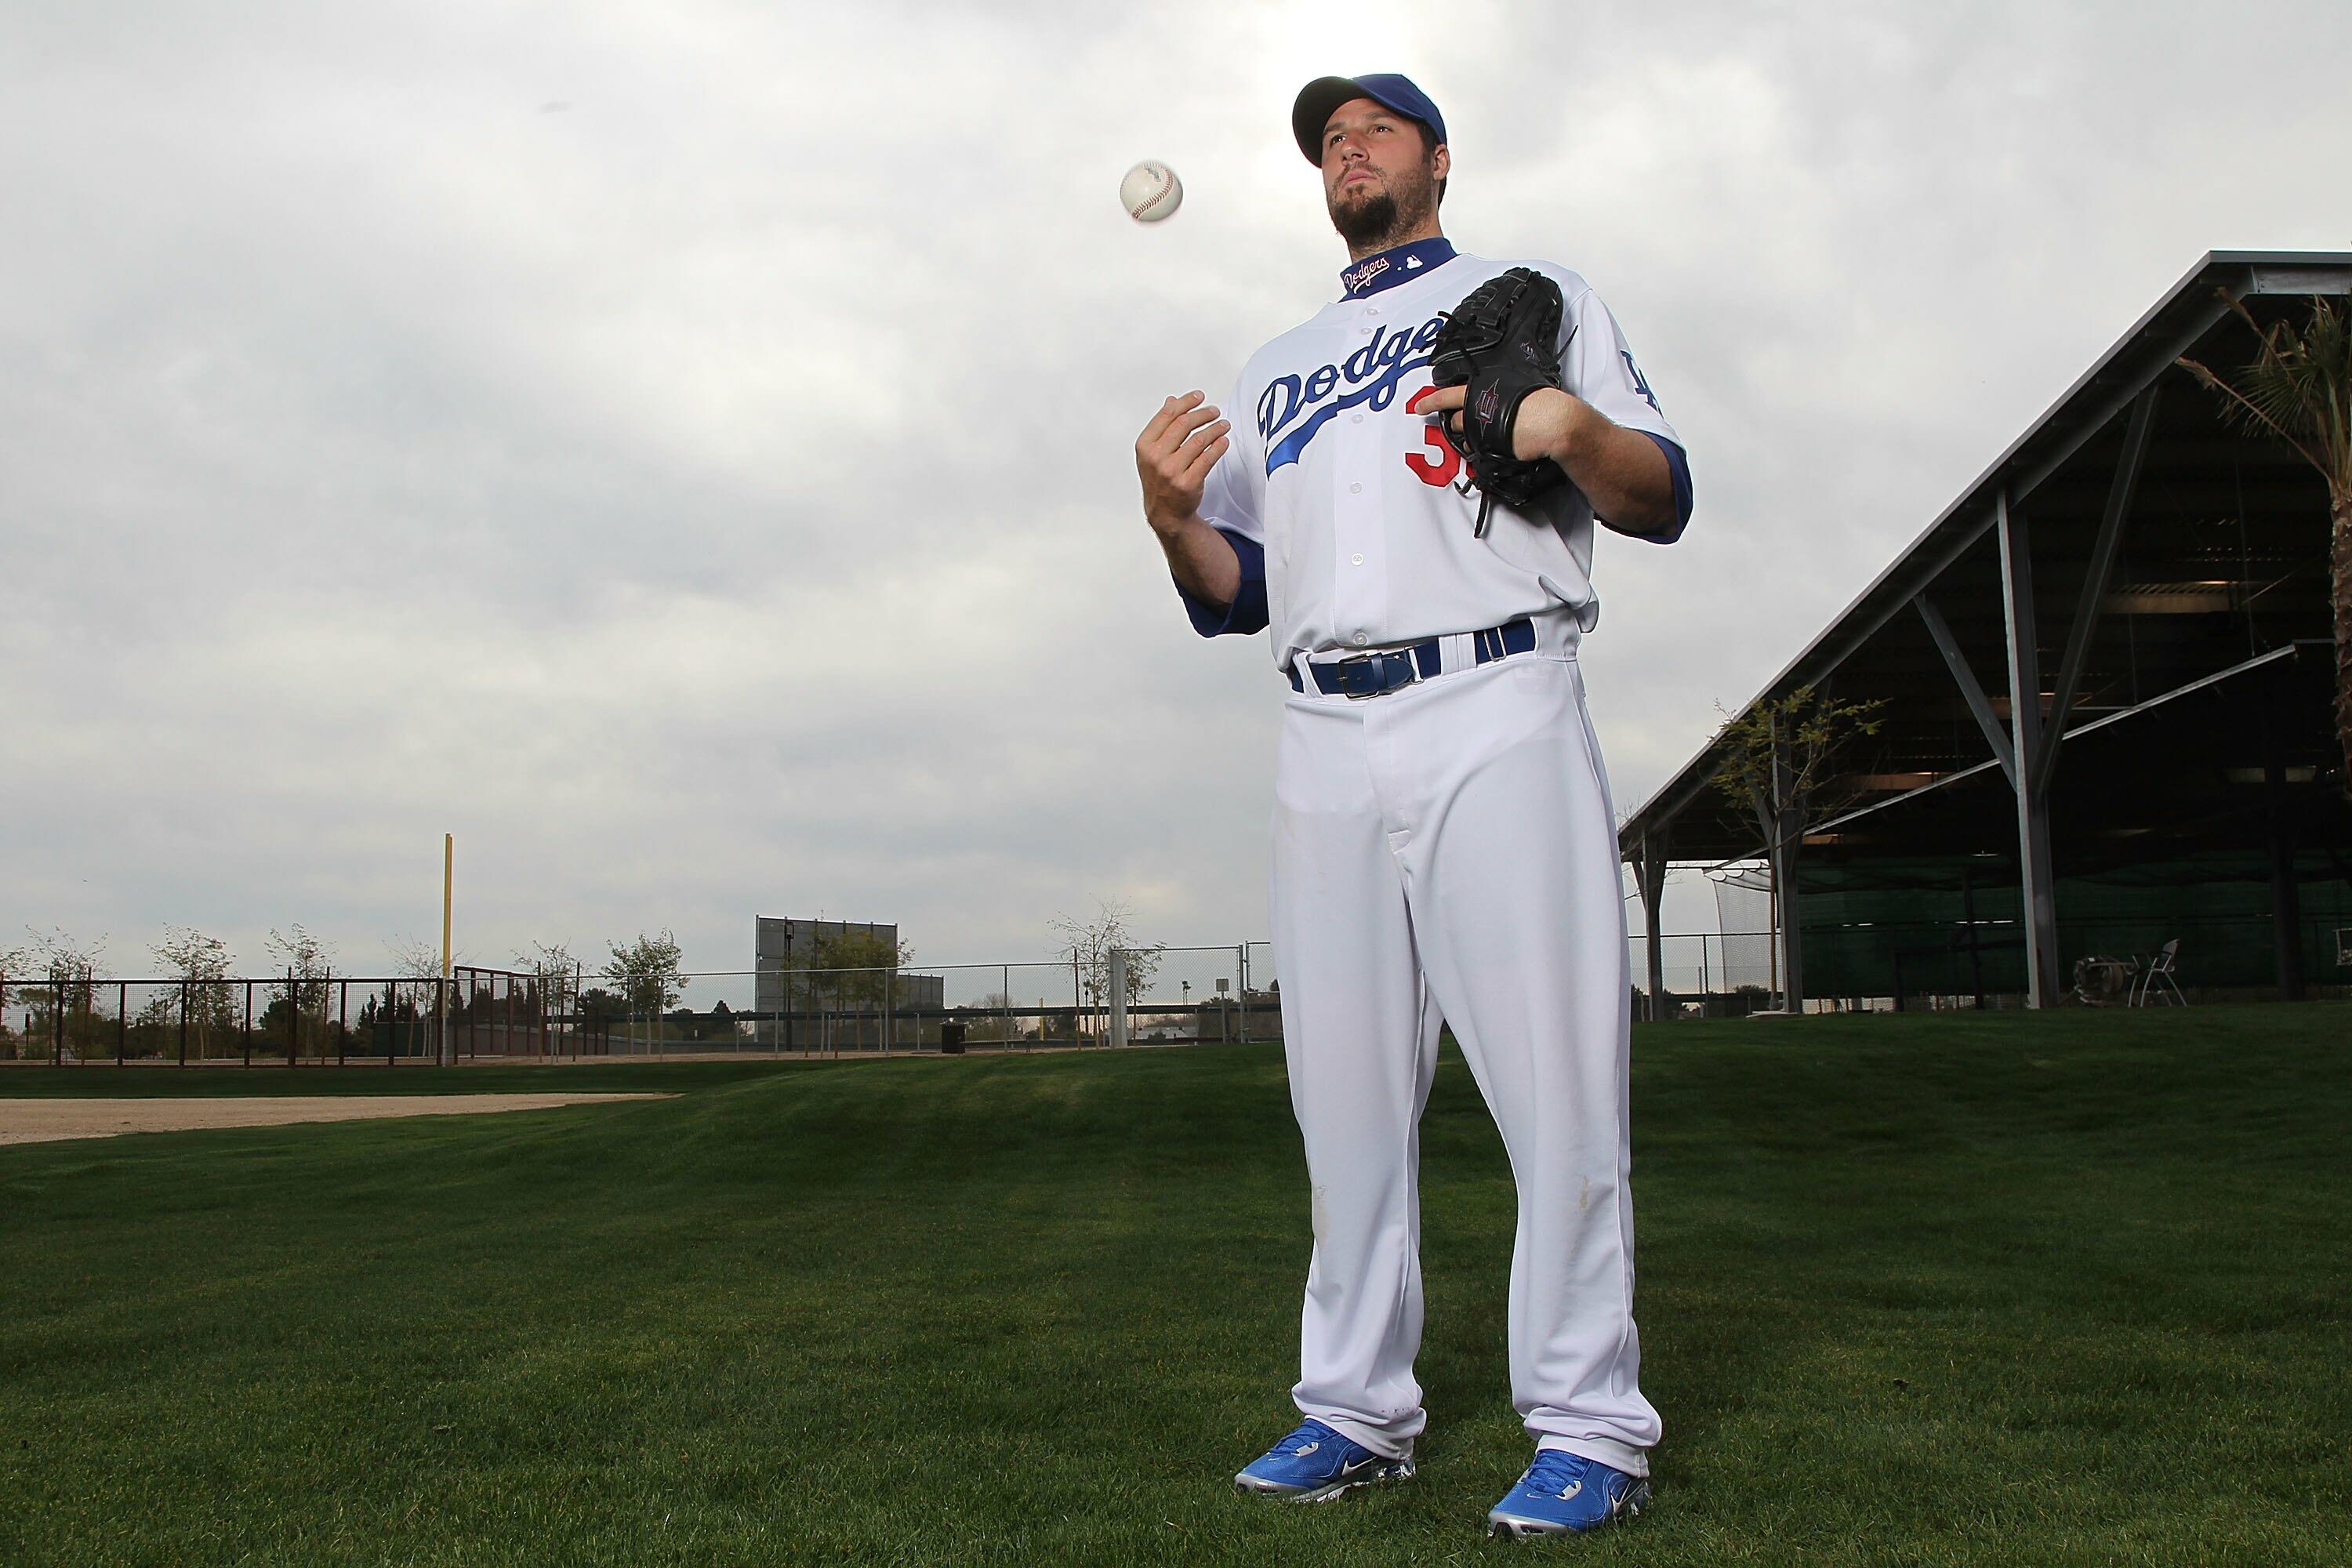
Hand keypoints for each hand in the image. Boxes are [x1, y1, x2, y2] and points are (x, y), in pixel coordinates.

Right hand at [1136, 391, 1231, 536]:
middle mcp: (1156, 458)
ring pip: (1199, 440)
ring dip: (1215, 428)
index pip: (1168, 415)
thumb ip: (1161, 427)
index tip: (1199, 396)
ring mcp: (1171, 471)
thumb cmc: (1159, 479)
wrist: (1165, 512)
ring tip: (1224, 424)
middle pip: (1184, 424)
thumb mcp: (1152, 453)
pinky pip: (1208, 458)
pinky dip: (1219, 446)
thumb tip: (1172, 401)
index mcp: (1145, 446)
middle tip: (1215, 411)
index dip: (1186, 402)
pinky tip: (1224, 441)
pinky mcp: (1188, 483)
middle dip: (1203, 414)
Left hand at [1407, 384, 1583, 463]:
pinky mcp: (1489, 449)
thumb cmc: (1541, 401)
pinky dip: (1485, 449)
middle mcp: (1476, 410)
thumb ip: (1495, 392)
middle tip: (1468, 422)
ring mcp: (1481, 432)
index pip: (1448, 395)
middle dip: (1458, 423)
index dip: (1431, 401)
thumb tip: (1493, 396)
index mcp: (1481, 389)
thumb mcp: (1513, 386)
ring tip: (1495, 432)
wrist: (1555, 421)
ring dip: (1473, 437)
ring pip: (1467, 437)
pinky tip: (1501, 443)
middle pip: (1455, 421)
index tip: (1419, 407)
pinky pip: (1480, 451)